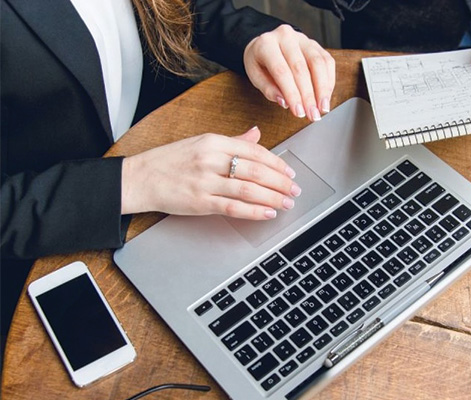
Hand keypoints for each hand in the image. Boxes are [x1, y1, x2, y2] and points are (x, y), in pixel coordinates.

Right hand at [121, 127, 300, 219]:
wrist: (140, 178)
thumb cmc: (170, 161)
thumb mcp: (201, 142)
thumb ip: (232, 141)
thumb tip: (256, 134)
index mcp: (213, 141)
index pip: (254, 150)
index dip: (276, 163)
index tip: (289, 172)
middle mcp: (211, 159)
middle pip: (256, 170)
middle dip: (280, 182)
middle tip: (294, 189)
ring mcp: (205, 181)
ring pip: (248, 189)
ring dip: (272, 197)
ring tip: (286, 202)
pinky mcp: (200, 202)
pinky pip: (233, 207)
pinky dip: (254, 211)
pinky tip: (267, 213)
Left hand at [243, 24, 335, 121]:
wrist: (268, 44)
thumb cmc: (261, 63)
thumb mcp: (256, 76)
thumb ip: (269, 90)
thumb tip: (285, 102)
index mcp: (266, 44)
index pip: (281, 71)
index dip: (292, 94)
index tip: (299, 112)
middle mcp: (286, 37)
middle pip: (301, 68)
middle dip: (309, 96)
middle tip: (313, 114)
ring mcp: (303, 39)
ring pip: (318, 63)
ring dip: (323, 89)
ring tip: (323, 108)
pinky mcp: (316, 44)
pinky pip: (327, 61)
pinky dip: (328, 81)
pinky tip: (326, 96)